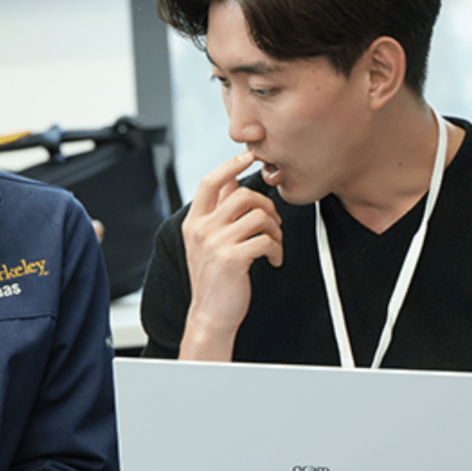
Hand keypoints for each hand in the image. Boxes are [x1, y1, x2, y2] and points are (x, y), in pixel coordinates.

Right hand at [179, 151, 282, 359]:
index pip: (211, 181)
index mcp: (194, 222)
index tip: (249, 155)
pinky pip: (266, 240)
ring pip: (259, 216)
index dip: (231, 164)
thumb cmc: (213, 278)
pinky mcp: (232, 259)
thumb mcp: (206, 242)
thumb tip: (231, 179)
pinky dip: (277, 250)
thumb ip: (217, 212)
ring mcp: (215, 243)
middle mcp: (201, 229)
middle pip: (243, 195)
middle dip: (267, 206)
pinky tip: (273, 261)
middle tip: (273, 223)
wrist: (210, 315)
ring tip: (274, 244)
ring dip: (275, 230)